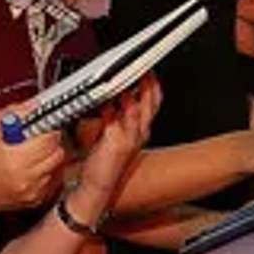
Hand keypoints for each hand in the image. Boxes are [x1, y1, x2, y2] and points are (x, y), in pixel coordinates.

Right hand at [0, 120, 67, 216]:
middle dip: (49, 141)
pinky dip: (47, 170)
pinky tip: (30, 167)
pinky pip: (54, 179)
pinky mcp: (36, 199)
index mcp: (15, 160)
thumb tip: (32, 106)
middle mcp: (27, 178)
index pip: (49, 138)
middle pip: (58, 151)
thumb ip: (12, 118)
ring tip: (30, 153)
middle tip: (34, 137)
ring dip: (49, 155)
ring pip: (58, 165)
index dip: (46, 126)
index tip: (40, 123)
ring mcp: (33, 191)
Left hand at [75, 76, 161, 202]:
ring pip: (136, 109)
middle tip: (143, 68)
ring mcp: (128, 137)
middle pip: (150, 103)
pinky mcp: (115, 142)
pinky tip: (107, 99)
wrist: (98, 185)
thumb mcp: (118, 134)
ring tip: (126, 77)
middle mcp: (139, 133)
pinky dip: (112, 107)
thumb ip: (120, 116)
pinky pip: (114, 119)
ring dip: (132, 92)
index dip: (154, 86)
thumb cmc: (105, 161)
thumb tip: (119, 96)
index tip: (150, 71)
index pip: (154, 103)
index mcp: (141, 130)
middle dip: (148, 84)